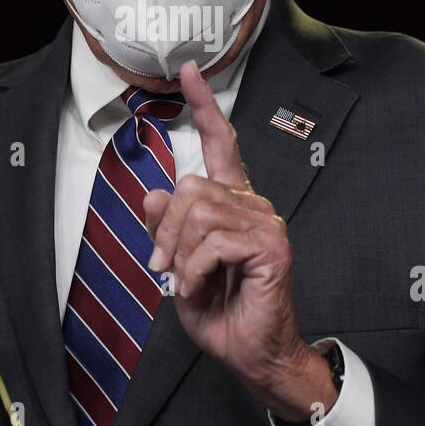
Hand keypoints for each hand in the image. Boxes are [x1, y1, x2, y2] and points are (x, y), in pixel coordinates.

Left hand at [145, 61, 335, 423]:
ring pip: (199, 211)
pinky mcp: (270, 245)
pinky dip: (194, 269)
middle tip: (163, 268)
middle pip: (191, 186)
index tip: (189, 71)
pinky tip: (197, 288)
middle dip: (166, 229)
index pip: (221, 143)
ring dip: (179, 253)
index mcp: (233, 203)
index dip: (204, 106)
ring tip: (184, 282)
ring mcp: (266, 222)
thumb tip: (154, 193)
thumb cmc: (221, 312)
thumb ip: (165, 229)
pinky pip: (213, 240)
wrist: (253, 354)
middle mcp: (253, 204)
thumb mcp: (178, 268)